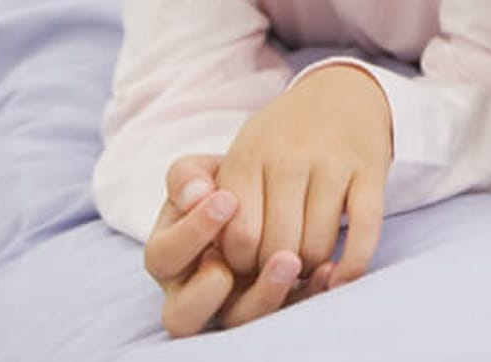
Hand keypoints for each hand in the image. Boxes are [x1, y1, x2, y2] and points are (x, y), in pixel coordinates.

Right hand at [144, 154, 321, 334]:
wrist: (274, 190)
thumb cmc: (227, 182)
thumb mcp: (205, 172)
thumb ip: (190, 177)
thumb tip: (194, 194)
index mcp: (169, 255)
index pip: (163, 255)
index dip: (191, 232)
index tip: (228, 198)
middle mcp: (192, 291)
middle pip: (182, 313)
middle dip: (208, 291)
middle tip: (240, 253)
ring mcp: (231, 305)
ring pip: (238, 319)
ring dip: (264, 293)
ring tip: (291, 260)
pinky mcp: (272, 308)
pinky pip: (286, 313)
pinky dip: (307, 293)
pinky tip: (327, 269)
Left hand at [215, 64, 391, 288]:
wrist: (343, 92)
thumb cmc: (282, 137)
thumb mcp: (239, 153)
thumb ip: (213, 198)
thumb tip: (209, 247)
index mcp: (248, 156)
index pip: (239, 237)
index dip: (242, 263)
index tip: (249, 261)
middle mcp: (289, 158)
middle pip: (279, 246)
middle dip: (277, 269)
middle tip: (279, 266)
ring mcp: (334, 163)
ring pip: (318, 244)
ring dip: (312, 268)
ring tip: (307, 262)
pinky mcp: (371, 170)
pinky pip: (364, 229)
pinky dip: (353, 263)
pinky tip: (341, 274)